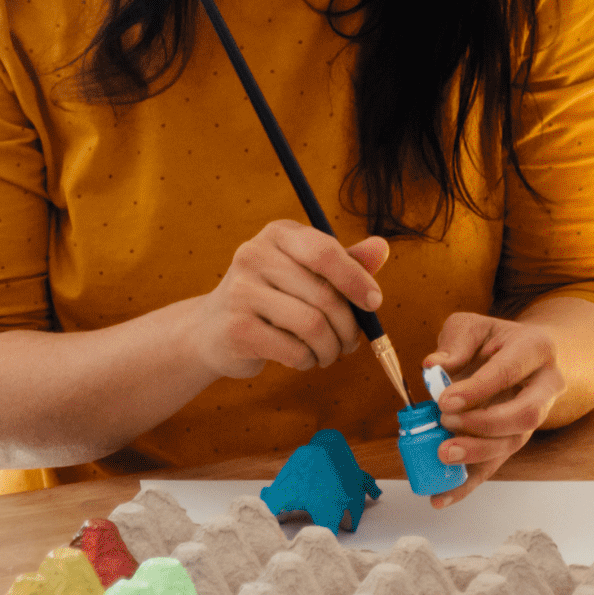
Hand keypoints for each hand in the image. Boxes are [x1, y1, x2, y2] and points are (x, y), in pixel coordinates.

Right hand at [192, 222, 388, 380]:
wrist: (211, 329)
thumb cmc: (270, 298)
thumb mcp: (305, 273)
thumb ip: (343, 262)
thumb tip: (381, 248)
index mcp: (277, 234)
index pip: (325, 251)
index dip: (356, 279)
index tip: (374, 303)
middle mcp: (254, 254)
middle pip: (324, 294)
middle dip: (348, 326)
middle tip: (350, 343)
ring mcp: (241, 291)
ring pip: (312, 325)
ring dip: (330, 348)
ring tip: (328, 353)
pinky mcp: (236, 327)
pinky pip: (293, 350)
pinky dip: (308, 360)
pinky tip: (303, 358)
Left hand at [422, 311, 567, 506]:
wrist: (528, 355)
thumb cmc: (496, 340)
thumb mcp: (474, 326)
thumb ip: (454, 343)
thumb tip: (433, 367)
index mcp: (535, 350)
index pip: (510, 372)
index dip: (478, 388)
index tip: (444, 399)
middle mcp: (544, 387)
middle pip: (526, 415)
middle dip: (484, 425)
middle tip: (446, 424)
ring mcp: (533, 417)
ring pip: (513, 443)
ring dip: (477, 454)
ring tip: (442, 455)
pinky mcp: (514, 439)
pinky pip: (495, 465)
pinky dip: (468, 484)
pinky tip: (441, 496)